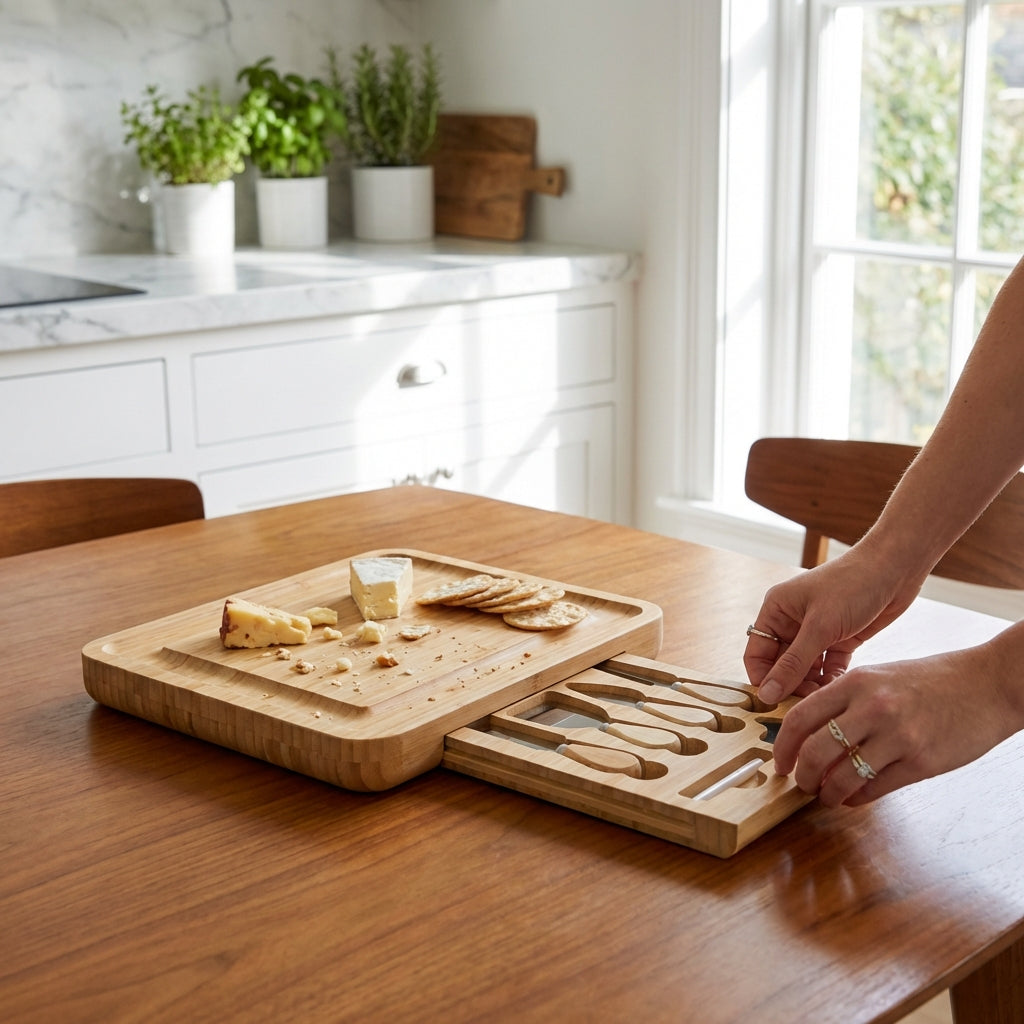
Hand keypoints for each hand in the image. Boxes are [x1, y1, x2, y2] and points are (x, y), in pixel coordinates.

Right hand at [743, 548, 923, 702]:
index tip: (776, 703)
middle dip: (790, 686)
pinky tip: (838, 689)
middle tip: (806, 705)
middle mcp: (792, 622)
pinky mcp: (840, 639)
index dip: (763, 679)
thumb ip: (793, 663)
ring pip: (804, 670)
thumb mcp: (820, 626)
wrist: (896, 568)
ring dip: (811, 686)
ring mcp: (816, 631)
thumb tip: (766, 694)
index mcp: (776, 610)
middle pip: (780, 666)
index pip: (757, 654)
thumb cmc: (853, 584)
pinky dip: (831, 679)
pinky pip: (827, 667)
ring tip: (825, 699)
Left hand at [770, 637, 1023, 805]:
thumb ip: (845, 701)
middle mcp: (872, 707)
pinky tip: (854, 796)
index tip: (780, 762)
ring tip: (827, 796)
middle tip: (802, 784)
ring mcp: (897, 736)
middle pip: (816, 751)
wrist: (986, 684)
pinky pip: (876, 788)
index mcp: (855, 682)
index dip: (783, 746)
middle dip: (802, 775)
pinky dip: (857, 797)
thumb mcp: (879, 677)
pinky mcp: (921, 762)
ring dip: (828, 793)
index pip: (801, 717)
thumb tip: (812, 734)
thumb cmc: (930, 680)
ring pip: (843, 777)